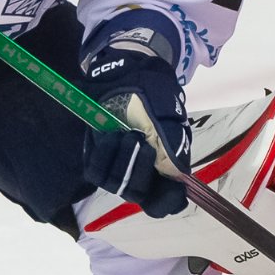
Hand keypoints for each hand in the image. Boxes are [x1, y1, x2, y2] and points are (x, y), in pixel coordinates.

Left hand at [82, 43, 189, 218]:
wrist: (127, 73)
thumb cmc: (154, 94)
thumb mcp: (169, 115)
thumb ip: (173, 146)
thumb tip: (178, 175)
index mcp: (167, 167)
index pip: (166, 202)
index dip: (166, 201)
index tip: (165, 186)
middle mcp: (144, 172)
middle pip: (138, 195)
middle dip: (139, 170)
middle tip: (139, 141)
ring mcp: (120, 166)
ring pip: (116, 185)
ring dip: (120, 161)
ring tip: (125, 134)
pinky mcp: (98, 157)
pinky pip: (95, 171)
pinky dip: (102, 155)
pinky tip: (108, 135)